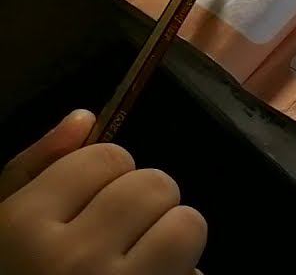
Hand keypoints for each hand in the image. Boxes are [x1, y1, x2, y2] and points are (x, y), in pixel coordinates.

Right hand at [0, 110, 206, 274]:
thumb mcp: (1, 226)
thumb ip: (36, 168)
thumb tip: (86, 117)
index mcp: (23, 228)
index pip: (109, 158)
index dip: (106, 177)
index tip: (88, 206)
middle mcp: (73, 259)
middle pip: (156, 184)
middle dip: (145, 204)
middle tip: (119, 236)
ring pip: (188, 224)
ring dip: (173, 238)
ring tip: (139, 262)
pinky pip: (196, 272)